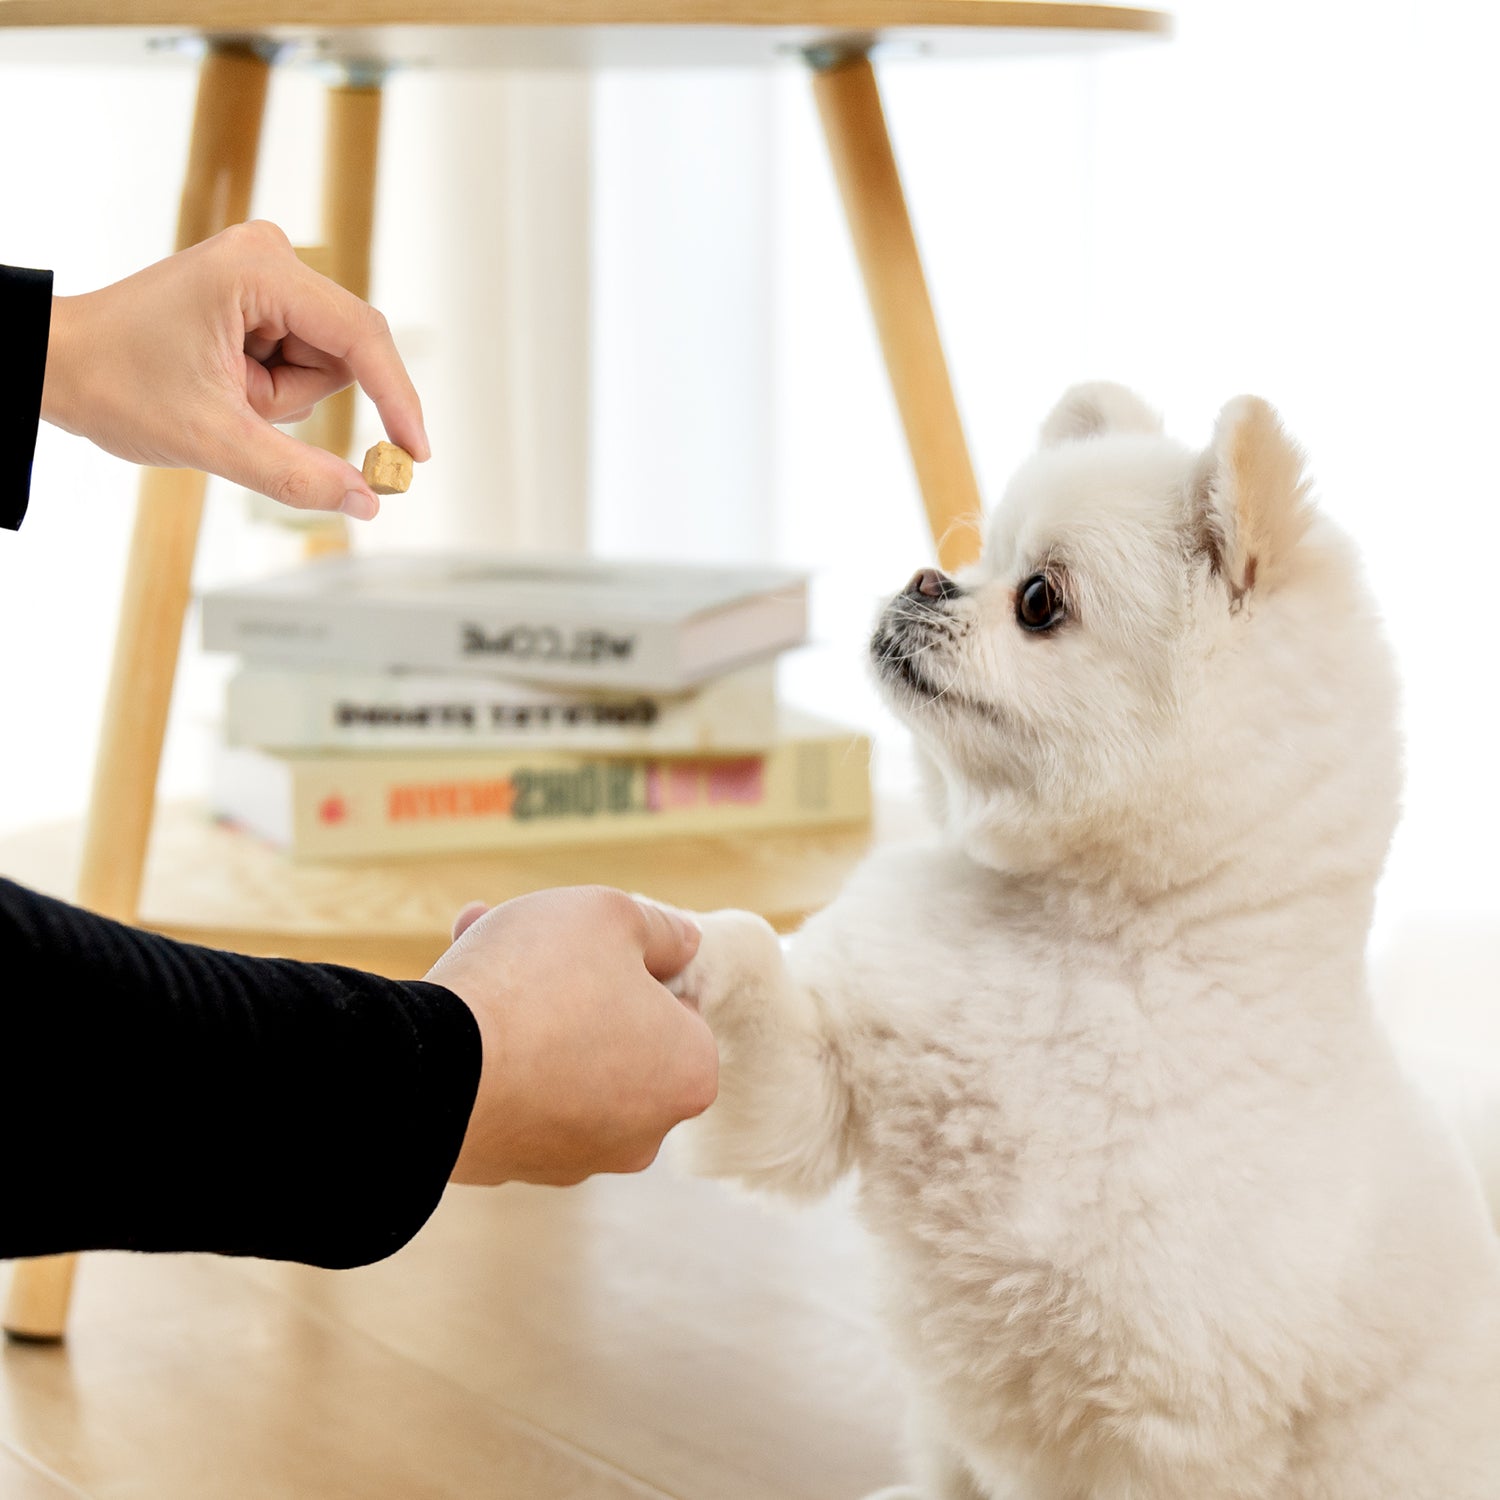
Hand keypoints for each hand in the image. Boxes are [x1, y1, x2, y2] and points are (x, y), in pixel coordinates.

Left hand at [39, 219, 428, 519]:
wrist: (57, 364)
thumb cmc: (115, 383)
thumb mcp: (214, 440)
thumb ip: (298, 476)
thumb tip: (368, 502)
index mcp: (259, 271)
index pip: (361, 337)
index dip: (397, 399)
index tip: (416, 454)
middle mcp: (269, 257)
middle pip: (342, 353)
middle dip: (294, 397)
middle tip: (239, 407)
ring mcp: (265, 272)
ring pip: (323, 362)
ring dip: (280, 396)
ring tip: (221, 392)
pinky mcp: (260, 294)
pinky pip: (301, 357)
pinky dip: (270, 386)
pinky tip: (224, 380)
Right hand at [428, 886, 718, 1186]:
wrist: (431, 1069)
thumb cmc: (538, 982)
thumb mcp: (611, 915)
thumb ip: (661, 929)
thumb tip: (683, 943)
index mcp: (689, 1075)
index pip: (679, 1007)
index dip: (636, 963)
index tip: (593, 942)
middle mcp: (643, 1133)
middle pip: (615, 1031)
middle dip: (573, 978)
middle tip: (526, 931)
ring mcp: (574, 1157)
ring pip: (558, 1057)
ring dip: (526, 1004)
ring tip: (476, 940)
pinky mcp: (511, 1166)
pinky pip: (513, 1091)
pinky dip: (492, 1049)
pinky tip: (454, 1002)